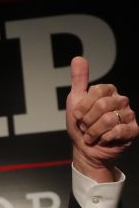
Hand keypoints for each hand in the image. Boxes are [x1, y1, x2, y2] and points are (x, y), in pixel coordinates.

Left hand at [66, 57, 137, 181]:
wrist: (85, 149)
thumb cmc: (80, 125)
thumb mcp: (75, 101)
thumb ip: (78, 80)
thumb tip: (78, 58)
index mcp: (108, 92)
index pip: (97, 90)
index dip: (84, 106)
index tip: (77, 115)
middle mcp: (121, 101)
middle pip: (103, 105)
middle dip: (88, 121)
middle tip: (85, 127)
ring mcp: (128, 115)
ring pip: (109, 120)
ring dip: (94, 132)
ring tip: (92, 135)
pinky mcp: (133, 130)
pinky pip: (118, 131)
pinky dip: (104, 138)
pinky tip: (103, 139)